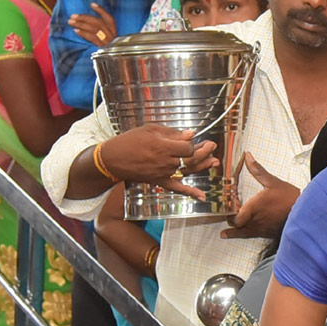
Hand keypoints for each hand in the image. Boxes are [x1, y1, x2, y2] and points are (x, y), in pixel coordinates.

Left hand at [68, 3, 117, 46]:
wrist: (113, 64)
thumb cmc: (107, 49)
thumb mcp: (107, 38)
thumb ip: (101, 29)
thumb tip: (90, 15)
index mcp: (114, 30)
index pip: (109, 18)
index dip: (101, 10)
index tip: (91, 4)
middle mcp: (112, 35)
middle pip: (98, 22)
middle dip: (84, 18)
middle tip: (72, 16)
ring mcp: (107, 41)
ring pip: (94, 29)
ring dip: (81, 24)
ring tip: (71, 22)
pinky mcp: (102, 47)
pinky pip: (92, 38)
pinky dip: (84, 33)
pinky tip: (76, 31)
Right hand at [100, 125, 218, 198]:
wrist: (112, 159)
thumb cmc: (129, 141)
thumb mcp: (150, 130)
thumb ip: (171, 133)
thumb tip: (190, 134)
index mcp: (163, 146)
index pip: (187, 146)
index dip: (191, 142)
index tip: (189, 138)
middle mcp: (165, 161)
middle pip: (191, 158)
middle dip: (204, 151)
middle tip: (212, 145)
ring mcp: (163, 173)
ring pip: (187, 170)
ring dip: (202, 166)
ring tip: (214, 161)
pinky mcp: (159, 181)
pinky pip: (177, 188)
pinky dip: (190, 192)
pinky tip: (202, 196)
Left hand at [221, 153, 299, 239]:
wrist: (304, 212)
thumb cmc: (290, 198)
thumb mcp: (273, 181)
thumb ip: (257, 170)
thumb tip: (247, 156)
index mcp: (254, 207)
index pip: (234, 214)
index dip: (230, 209)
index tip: (233, 201)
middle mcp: (254, 220)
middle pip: (234, 223)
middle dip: (231, 217)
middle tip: (231, 210)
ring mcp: (259, 228)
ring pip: (240, 231)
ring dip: (233, 227)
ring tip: (224, 230)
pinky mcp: (265, 233)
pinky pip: (247, 236)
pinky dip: (237, 235)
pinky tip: (227, 235)